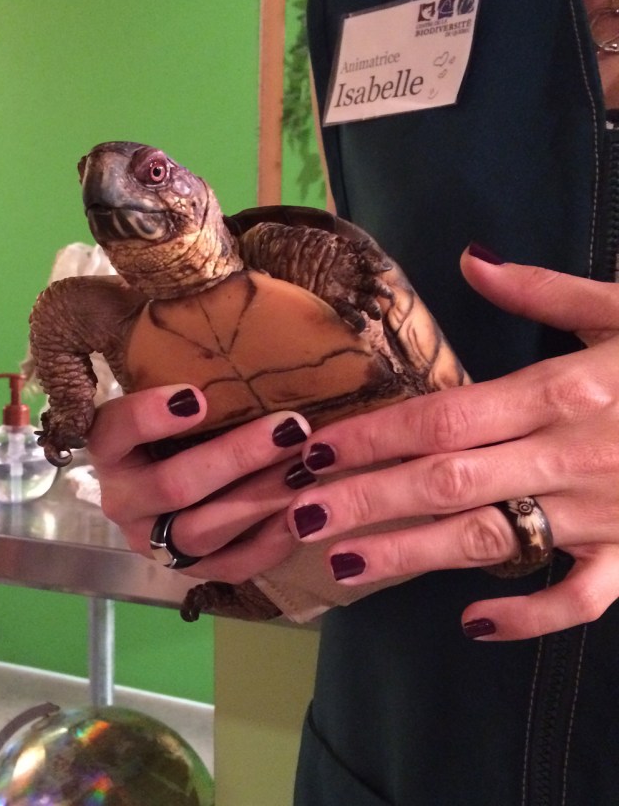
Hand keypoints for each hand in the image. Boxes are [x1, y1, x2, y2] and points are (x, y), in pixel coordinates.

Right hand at [85, 385, 311, 582]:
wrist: (167, 480)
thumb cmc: (178, 424)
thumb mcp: (171, 396)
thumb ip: (192, 379)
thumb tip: (255, 348)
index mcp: (109, 448)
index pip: (117, 430)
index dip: (152, 416)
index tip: (197, 398)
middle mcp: (121, 499)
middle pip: (173, 485)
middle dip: (237, 456)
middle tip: (290, 428)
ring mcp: (150, 541)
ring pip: (201, 530)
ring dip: (258, 499)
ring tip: (304, 468)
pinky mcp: (184, 570)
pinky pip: (227, 567)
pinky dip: (267, 544)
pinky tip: (299, 514)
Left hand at [286, 247, 618, 640]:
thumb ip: (543, 289)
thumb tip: (472, 257)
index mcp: (558, 391)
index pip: (442, 416)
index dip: (374, 436)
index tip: (315, 451)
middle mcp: (568, 454)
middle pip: (445, 481)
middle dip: (366, 500)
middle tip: (298, 517)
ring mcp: (604, 512)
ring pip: (494, 540)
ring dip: (415, 555)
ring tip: (344, 566)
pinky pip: (585, 595)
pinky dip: (534, 613)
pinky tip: (476, 627)